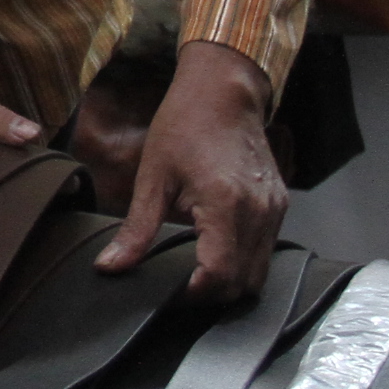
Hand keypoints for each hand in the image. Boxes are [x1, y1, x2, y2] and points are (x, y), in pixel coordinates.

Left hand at [94, 39, 285, 299]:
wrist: (224, 92)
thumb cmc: (185, 125)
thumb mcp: (152, 177)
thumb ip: (136, 229)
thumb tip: (110, 266)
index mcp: (225, 204)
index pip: (220, 275)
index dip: (194, 295)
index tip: (169, 294)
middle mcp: (258, 212)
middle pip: (243, 284)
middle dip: (211, 296)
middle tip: (179, 289)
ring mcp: (274, 210)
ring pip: (259, 273)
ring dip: (230, 283)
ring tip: (195, 273)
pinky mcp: (279, 206)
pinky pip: (266, 251)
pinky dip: (244, 262)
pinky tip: (216, 250)